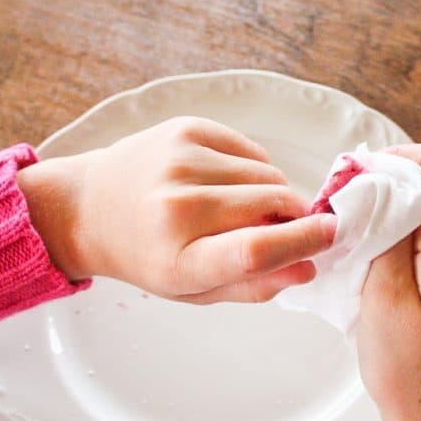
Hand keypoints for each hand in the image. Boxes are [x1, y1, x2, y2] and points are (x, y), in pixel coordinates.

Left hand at [17, 116, 336, 302]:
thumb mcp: (194, 290)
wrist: (88, 207)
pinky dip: (253, 171)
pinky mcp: (186, 130)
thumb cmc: (148, 256)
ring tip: (239, 208)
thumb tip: (309, 266)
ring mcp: (180, 161)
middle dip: (293, 217)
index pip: (256, 249)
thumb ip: (254, 285)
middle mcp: (177, 205)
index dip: (304, 241)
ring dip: (271, 195)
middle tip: (283, 228)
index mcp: (177, 258)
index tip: (331, 235)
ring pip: (269, 175)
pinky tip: (225, 184)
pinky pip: (252, 152)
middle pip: (274, 205)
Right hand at [357, 144, 420, 420]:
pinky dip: (400, 238)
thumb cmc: (409, 368)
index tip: (353, 182)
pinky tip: (377, 269)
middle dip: (383, 191)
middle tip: (344, 223)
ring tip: (358, 255)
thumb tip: (379, 181)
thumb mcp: (382, 295)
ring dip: (388, 218)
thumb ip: (385, 230)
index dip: (392, 160)